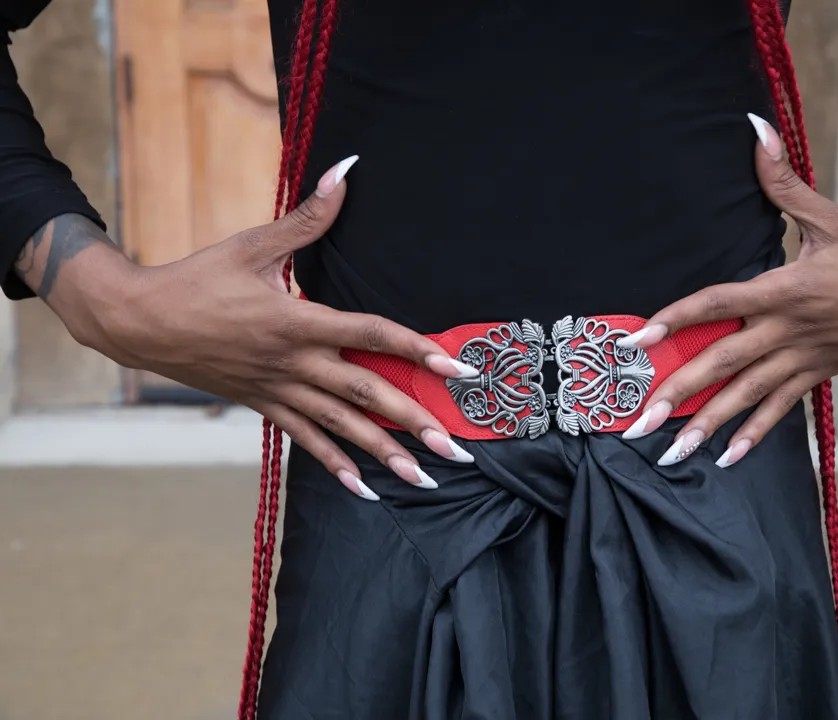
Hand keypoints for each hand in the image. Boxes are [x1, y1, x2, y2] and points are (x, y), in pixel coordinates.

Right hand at [63, 157, 477, 499]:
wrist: (140, 322)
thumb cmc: (197, 279)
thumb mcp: (252, 244)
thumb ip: (307, 217)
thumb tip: (345, 172)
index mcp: (298, 321)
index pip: (371, 334)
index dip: (417, 350)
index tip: (457, 370)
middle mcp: (294, 362)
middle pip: (365, 394)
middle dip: (414, 421)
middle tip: (455, 448)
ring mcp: (279, 390)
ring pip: (341, 427)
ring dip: (384, 454)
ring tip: (423, 479)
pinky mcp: (264, 406)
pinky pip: (306, 441)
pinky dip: (336, 466)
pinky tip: (365, 490)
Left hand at [619, 114, 837, 467]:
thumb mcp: (831, 215)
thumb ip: (783, 182)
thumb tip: (756, 129)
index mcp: (785, 288)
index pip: (717, 303)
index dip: (675, 319)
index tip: (637, 338)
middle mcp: (789, 329)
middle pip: (724, 363)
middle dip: (680, 391)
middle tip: (641, 420)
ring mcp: (805, 357)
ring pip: (748, 395)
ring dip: (709, 425)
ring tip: (672, 454)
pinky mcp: (820, 373)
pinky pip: (781, 408)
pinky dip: (755, 433)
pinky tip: (727, 458)